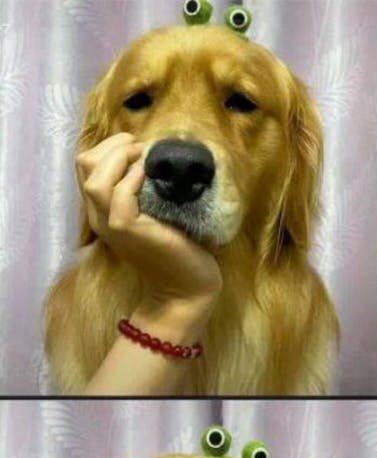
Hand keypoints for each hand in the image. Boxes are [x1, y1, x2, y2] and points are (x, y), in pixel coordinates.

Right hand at [77, 133, 222, 309]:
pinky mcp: (128, 231)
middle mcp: (100, 217)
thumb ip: (144, 193)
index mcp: (103, 211)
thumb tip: (150, 160)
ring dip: (119, 158)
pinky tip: (149, 174)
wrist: (187, 287)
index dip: (109, 147)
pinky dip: (132, 178)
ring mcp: (111, 225)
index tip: (137, 146)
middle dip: (112, 145)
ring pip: (95, 179)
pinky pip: (119, 196)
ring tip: (143, 155)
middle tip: (140, 146)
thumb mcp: (155, 214)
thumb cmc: (177, 250)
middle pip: (84, 164)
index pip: (86, 166)